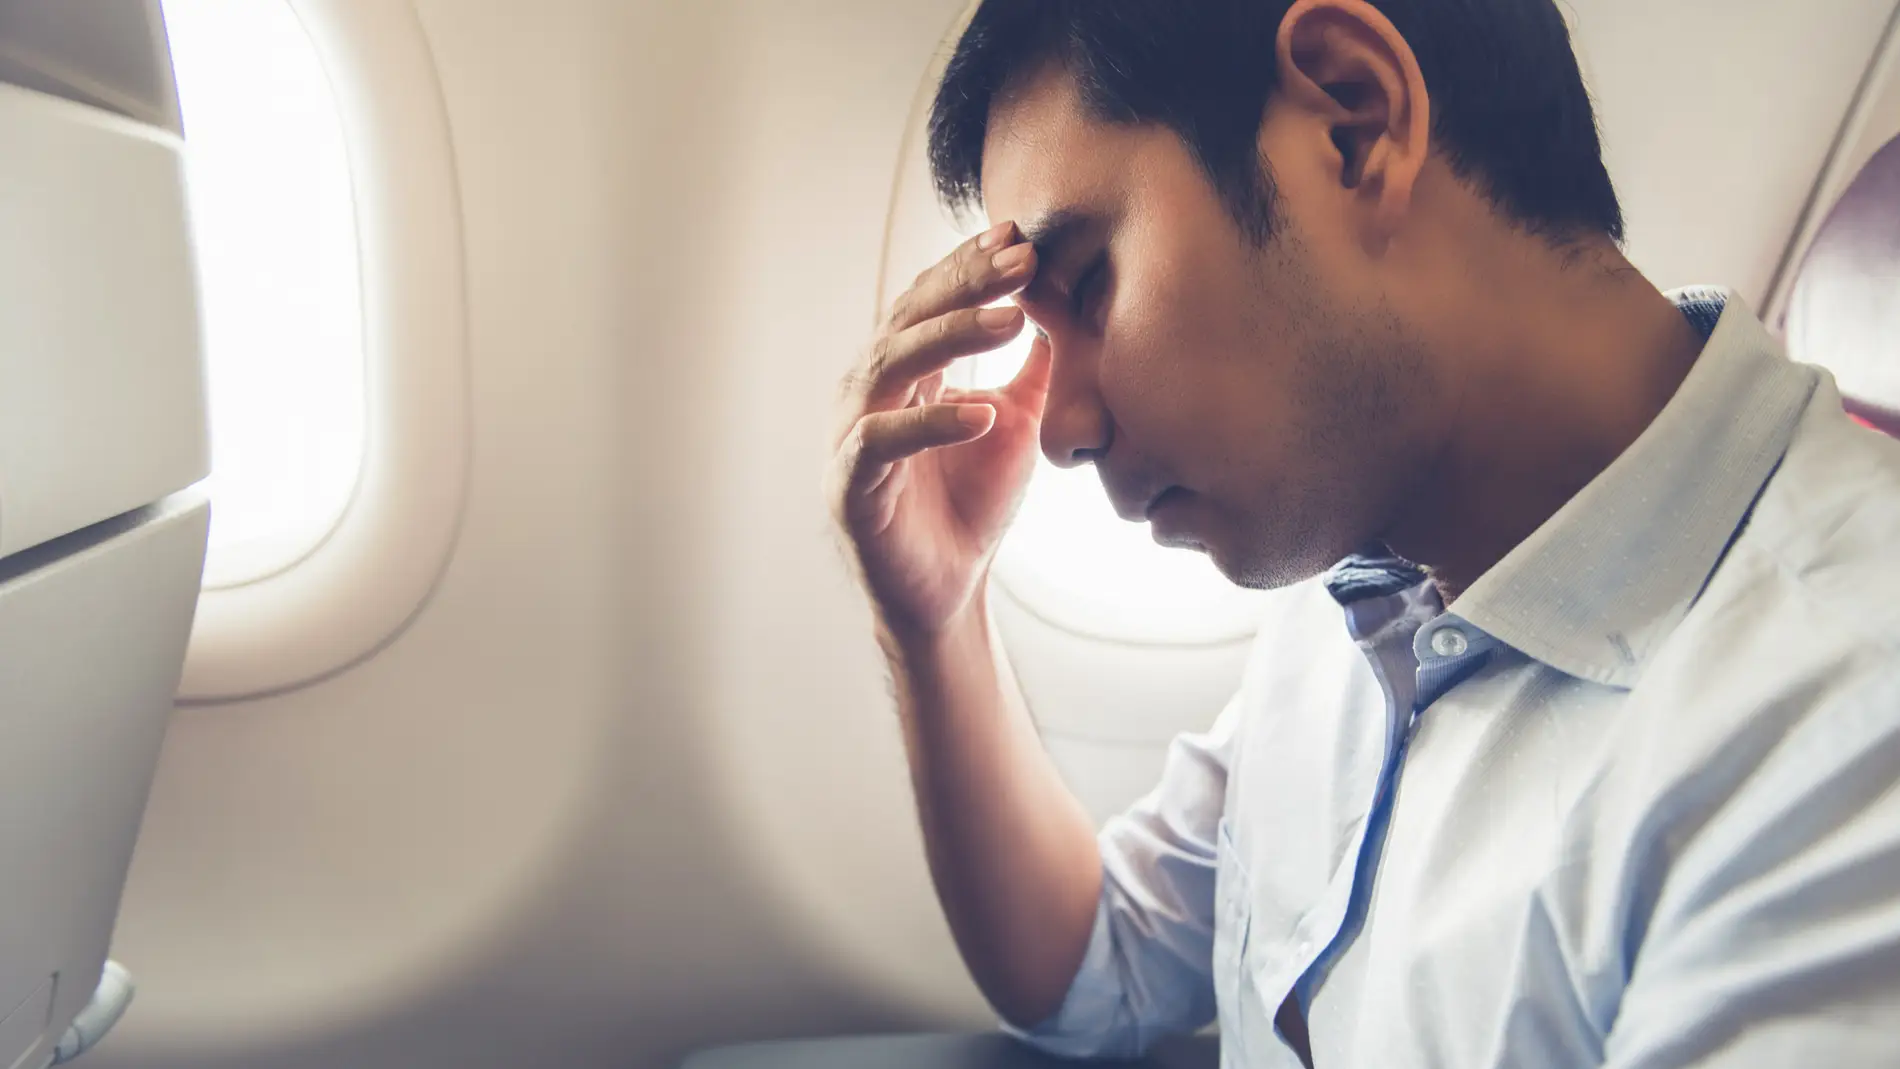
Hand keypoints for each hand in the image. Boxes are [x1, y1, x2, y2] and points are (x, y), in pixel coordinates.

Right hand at [827, 222, 1051, 641]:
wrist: (947, 589)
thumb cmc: (970, 504)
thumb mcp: (1016, 423)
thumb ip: (1032, 371)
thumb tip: (1064, 310)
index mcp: (902, 371)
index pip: (931, 301)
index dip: (970, 266)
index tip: (1021, 239)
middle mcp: (869, 392)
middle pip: (909, 318)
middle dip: (966, 285)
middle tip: (1022, 261)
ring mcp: (854, 434)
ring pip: (891, 366)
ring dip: (951, 337)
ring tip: (1010, 320)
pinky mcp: (851, 485)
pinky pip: (883, 442)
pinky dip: (931, 424)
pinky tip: (981, 413)